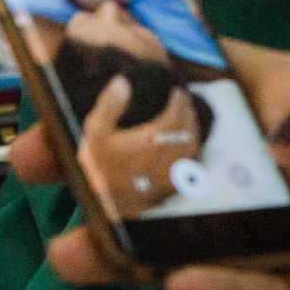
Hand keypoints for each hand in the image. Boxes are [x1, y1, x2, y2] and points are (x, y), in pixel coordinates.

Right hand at [16, 40, 289, 289]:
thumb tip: (276, 126)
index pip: (206, 81)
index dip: (136, 73)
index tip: (69, 76)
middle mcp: (277, 177)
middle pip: (168, 162)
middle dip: (95, 162)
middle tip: (33, 164)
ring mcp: (279, 248)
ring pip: (178, 243)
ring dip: (119, 244)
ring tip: (70, 250)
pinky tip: (180, 289)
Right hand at [75, 75, 199, 217]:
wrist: (108, 208)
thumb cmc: (98, 169)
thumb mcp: (95, 133)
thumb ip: (109, 105)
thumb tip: (122, 82)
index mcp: (154, 136)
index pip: (178, 111)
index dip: (179, 99)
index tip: (177, 92)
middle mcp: (170, 153)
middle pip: (188, 127)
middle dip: (188, 111)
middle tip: (184, 103)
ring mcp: (174, 172)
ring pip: (193, 145)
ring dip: (193, 130)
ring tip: (187, 122)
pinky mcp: (173, 188)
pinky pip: (191, 166)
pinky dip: (192, 152)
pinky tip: (187, 149)